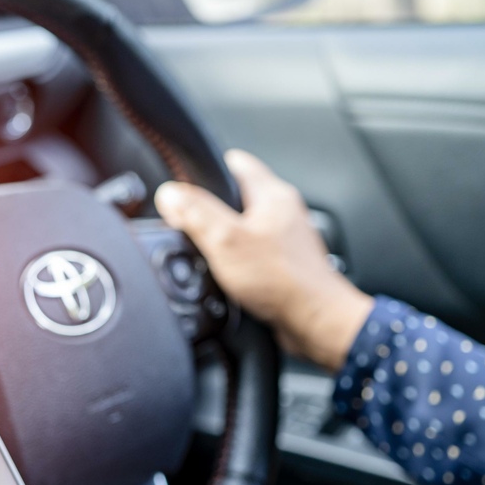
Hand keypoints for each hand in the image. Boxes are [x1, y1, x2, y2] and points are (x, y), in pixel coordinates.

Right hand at [155, 149, 372, 371]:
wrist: (314, 321)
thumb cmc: (283, 281)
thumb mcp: (225, 241)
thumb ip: (195, 213)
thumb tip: (170, 193)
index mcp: (272, 194)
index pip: (234, 163)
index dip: (206, 171)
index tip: (186, 185)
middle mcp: (283, 212)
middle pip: (237, 197)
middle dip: (211, 210)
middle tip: (193, 227)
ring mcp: (285, 239)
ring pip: (244, 227)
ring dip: (224, 239)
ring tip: (210, 255)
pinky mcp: (284, 264)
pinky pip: (252, 254)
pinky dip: (237, 262)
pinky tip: (227, 277)